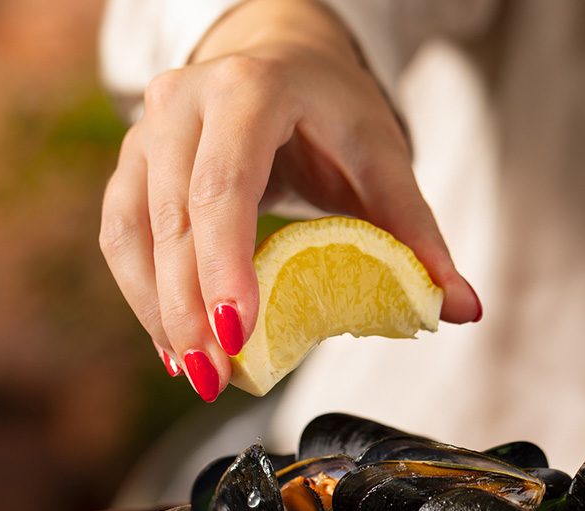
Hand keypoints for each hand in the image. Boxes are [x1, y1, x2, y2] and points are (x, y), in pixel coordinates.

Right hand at [99, 0, 480, 401]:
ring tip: (197, 373)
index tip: (236, 334)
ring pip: (134, 232)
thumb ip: (417, 234)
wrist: (278, 59)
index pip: (224, 183)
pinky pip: (122, 239)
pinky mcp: (130, 165)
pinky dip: (145, 297)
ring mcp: (145, 131)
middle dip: (190, 308)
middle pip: (173, 216)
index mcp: (250, 88)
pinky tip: (173, 346)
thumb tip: (461, 308)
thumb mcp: (382, 158)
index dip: (224, 263)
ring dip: (161, 312)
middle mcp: (184, 101)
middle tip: (217, 378)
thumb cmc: (330, 109)